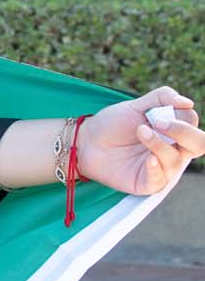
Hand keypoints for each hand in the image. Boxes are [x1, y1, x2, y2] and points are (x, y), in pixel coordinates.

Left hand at [78, 88, 201, 195]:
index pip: (193, 123)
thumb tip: (188, 103)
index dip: (181, 118)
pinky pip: (160, 179)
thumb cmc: (114, 123)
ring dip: (158, 144)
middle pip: (199, 144)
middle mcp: (173, 150)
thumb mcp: (137, 105)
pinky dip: (156, 168)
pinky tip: (148, 159)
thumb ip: (163, 98)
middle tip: (158, 122)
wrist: (88, 141)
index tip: (157, 113)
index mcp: (174, 131)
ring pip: (177, 160)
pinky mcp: (147, 182)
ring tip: (140, 131)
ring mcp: (162, 167)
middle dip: (183, 132)